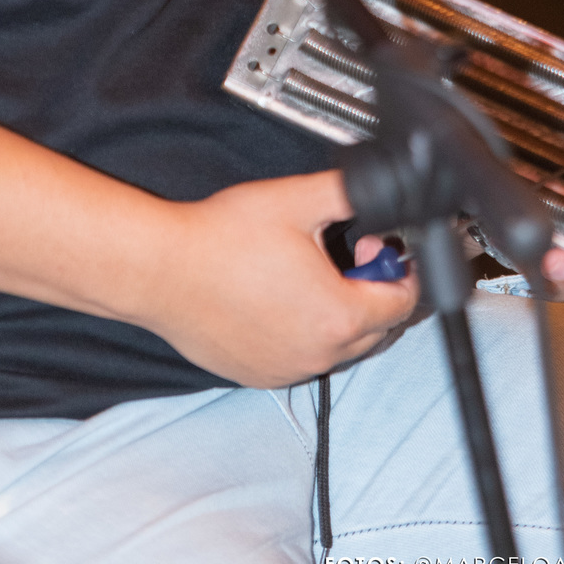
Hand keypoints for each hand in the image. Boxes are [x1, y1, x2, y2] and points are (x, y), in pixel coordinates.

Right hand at [141, 170, 416, 388]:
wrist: (161, 269)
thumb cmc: (220, 239)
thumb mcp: (298, 199)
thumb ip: (351, 193)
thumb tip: (380, 188)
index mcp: (338, 316)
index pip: (403, 303)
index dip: (398, 268)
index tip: (373, 245)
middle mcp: (318, 355)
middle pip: (377, 329)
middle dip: (372, 291)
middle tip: (345, 254)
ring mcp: (286, 370)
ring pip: (340, 348)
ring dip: (340, 314)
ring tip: (309, 273)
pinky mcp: (258, 375)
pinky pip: (302, 359)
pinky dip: (305, 334)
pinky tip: (281, 298)